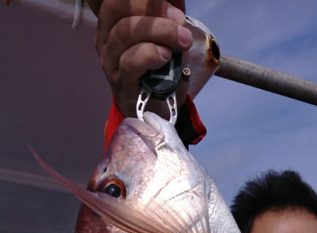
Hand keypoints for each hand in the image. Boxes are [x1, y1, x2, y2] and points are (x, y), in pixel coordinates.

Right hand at [87, 0, 192, 117]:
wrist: (159, 109)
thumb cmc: (161, 69)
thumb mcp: (166, 37)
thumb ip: (166, 18)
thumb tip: (174, 6)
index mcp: (113, 22)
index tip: (169, 4)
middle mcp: (106, 39)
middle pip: (117, 9)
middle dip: (151, 7)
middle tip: (179, 20)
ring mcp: (110, 62)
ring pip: (125, 32)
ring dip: (160, 31)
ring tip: (181, 40)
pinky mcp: (120, 83)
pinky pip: (130, 61)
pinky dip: (151, 54)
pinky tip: (166, 55)